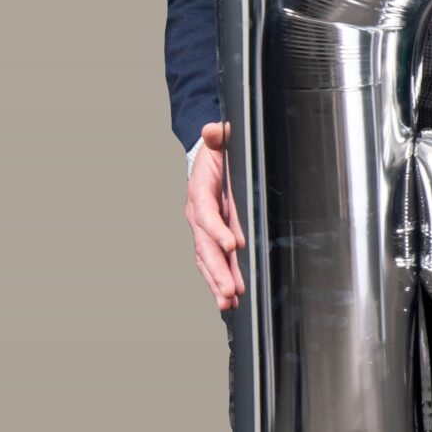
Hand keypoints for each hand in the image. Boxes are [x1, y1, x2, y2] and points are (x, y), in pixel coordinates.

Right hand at [187, 121, 244, 309]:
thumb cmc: (217, 153)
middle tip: (230, 290)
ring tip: (229, 302)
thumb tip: (214, 129)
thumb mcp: (219, 141)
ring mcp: (204, 231)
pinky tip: (231, 299)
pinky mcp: (212, 239)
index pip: (207, 215)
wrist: (207, 158)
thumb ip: (217, 137)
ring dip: (218, 282)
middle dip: (217, 270)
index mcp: (199, 195)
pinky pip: (213, 263)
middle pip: (205, 247)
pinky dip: (220, 280)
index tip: (233, 244)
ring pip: (207, 261)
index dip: (218, 230)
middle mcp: (198, 217)